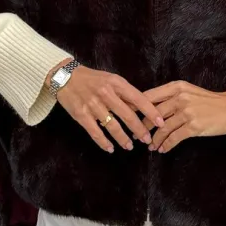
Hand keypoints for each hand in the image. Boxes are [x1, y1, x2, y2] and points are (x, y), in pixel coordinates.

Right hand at [51, 63, 165, 153]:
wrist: (66, 76)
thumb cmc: (92, 79)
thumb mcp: (111, 79)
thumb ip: (124, 93)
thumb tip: (141, 109)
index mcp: (116, 83)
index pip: (138, 98)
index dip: (151, 112)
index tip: (160, 123)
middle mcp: (106, 93)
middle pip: (127, 115)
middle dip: (139, 129)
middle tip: (147, 140)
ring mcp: (93, 105)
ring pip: (112, 126)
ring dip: (122, 139)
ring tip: (129, 147)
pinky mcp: (81, 115)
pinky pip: (95, 132)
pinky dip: (104, 142)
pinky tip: (110, 148)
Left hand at [133, 81, 225, 152]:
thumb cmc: (210, 101)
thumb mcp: (189, 92)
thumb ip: (172, 96)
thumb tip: (151, 108)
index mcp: (177, 87)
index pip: (149, 96)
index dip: (135, 106)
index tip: (126, 116)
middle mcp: (180, 97)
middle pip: (153, 114)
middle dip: (143, 127)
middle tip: (138, 136)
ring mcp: (187, 112)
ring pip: (162, 128)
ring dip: (154, 139)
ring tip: (151, 146)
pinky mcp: (194, 126)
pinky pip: (174, 138)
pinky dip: (166, 145)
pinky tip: (163, 149)